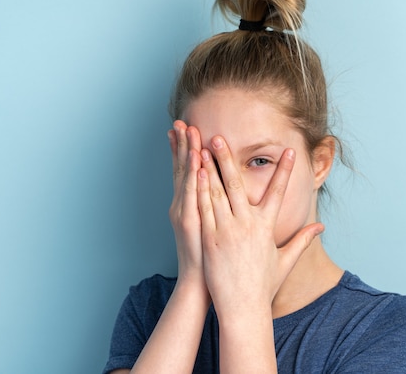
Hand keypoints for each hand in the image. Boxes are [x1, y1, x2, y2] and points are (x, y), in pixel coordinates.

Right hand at [168, 120, 208, 290]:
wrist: (200, 284)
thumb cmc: (210, 260)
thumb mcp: (210, 231)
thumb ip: (217, 211)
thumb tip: (225, 198)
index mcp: (189, 206)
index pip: (185, 172)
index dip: (183, 150)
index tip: (184, 129)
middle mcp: (183, 206)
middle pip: (182, 169)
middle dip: (181, 144)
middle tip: (181, 121)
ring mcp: (185, 213)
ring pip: (186, 177)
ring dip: (187, 152)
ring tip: (188, 130)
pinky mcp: (191, 222)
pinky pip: (192, 196)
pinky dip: (193, 177)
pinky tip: (196, 160)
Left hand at [197, 136, 323, 314]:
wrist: (243, 308)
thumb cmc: (263, 286)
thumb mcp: (285, 261)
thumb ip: (301, 240)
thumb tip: (320, 227)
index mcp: (266, 227)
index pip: (279, 192)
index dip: (285, 171)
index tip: (290, 151)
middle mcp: (247, 225)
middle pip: (237, 183)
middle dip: (228, 157)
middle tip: (220, 136)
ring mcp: (227, 230)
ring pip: (216, 192)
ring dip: (209, 166)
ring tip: (203, 146)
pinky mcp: (210, 238)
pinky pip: (203, 208)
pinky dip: (199, 188)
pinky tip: (195, 172)